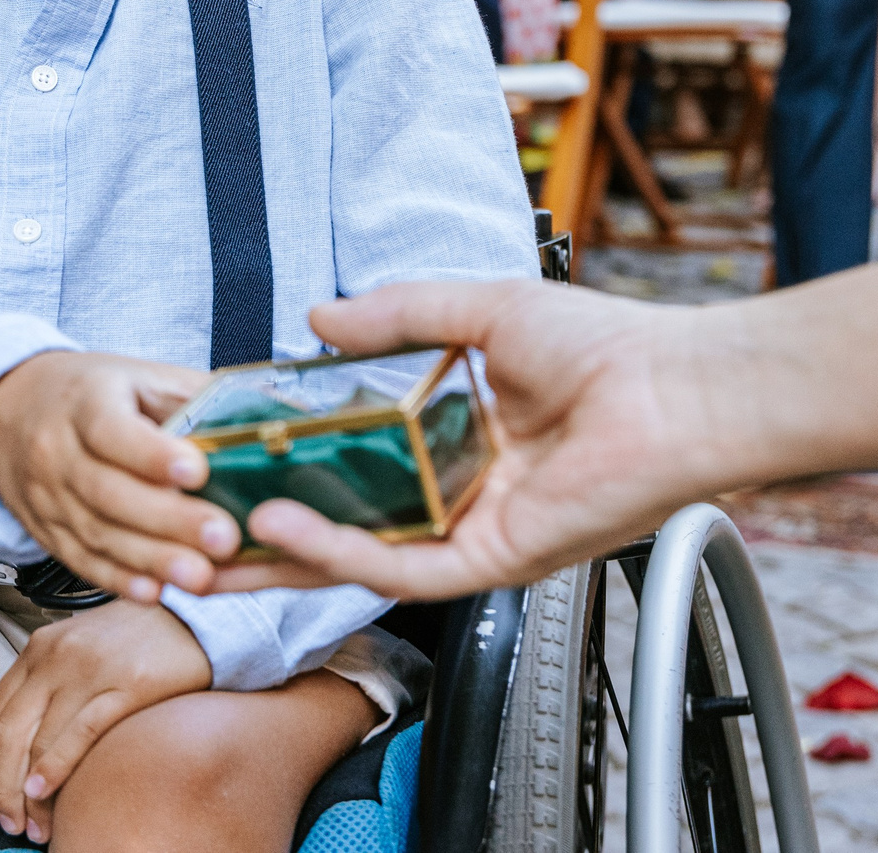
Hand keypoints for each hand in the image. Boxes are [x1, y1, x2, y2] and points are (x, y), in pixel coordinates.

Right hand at [0, 350, 236, 601]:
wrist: (6, 412)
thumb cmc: (88, 392)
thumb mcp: (136, 375)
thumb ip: (195, 395)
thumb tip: (270, 412)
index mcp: (84, 401)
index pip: (113, 431)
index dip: (153, 454)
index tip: (197, 471)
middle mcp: (57, 451)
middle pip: (110, 492)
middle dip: (168, 521)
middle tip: (222, 539)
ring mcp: (47, 497)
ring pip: (98, 533)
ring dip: (152, 560)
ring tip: (201, 577)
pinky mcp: (46, 532)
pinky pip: (81, 560)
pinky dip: (118, 580)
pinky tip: (155, 592)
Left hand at [0, 599, 210, 843]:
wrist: (193, 616)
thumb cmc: (136, 639)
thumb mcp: (78, 649)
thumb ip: (48, 684)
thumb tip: (22, 743)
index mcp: (40, 648)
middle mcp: (57, 656)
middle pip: (8, 732)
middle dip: (0, 786)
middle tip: (5, 821)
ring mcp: (90, 669)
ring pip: (39, 740)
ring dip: (28, 792)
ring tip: (33, 824)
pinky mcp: (127, 685)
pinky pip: (80, 733)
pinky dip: (55, 768)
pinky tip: (45, 792)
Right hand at [210, 281, 726, 600]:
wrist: (675, 388)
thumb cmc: (606, 346)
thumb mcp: (478, 309)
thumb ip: (395, 314)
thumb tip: (318, 318)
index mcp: (460, 434)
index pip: (360, 455)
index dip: (296, 454)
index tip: (237, 443)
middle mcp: (462, 489)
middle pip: (350, 516)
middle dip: (271, 521)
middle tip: (202, 512)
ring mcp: (474, 528)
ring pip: (362, 555)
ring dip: (288, 548)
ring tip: (222, 525)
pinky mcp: (491, 559)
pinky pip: (402, 569)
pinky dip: (339, 552)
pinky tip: (288, 527)